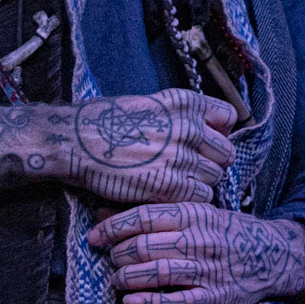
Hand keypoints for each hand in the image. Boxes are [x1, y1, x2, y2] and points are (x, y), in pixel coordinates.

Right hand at [67, 89, 236, 204]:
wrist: (75, 141)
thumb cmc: (106, 122)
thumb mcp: (150, 104)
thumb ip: (180, 116)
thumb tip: (203, 131)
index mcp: (186, 103)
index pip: (229, 118)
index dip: (219, 133)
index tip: (206, 142)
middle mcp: (188, 127)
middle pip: (226, 153)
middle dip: (212, 162)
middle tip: (191, 169)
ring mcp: (180, 157)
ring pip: (215, 177)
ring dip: (200, 183)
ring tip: (176, 182)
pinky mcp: (169, 185)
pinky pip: (201, 197)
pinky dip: (189, 200)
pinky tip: (169, 195)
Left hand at [88, 203, 304, 303]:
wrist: (274, 254)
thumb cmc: (230, 232)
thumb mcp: (201, 213)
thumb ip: (161, 215)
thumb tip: (108, 213)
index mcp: (195, 214)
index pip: (144, 217)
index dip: (113, 227)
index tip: (95, 236)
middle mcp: (200, 240)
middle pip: (144, 246)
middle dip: (117, 255)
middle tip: (109, 259)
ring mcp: (207, 270)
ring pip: (155, 273)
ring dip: (127, 278)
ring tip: (117, 280)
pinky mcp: (213, 298)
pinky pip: (175, 302)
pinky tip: (132, 302)